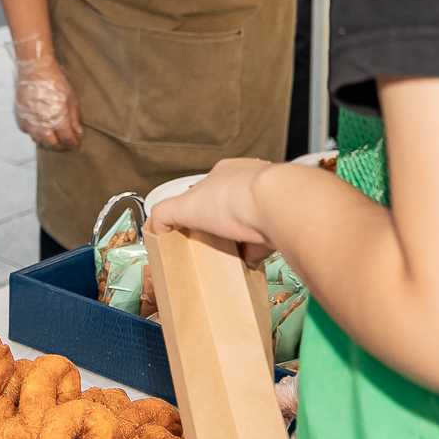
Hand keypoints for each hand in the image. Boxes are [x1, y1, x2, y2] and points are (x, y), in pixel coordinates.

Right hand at [10, 37, 82, 150]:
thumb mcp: (71, 98)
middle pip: (52, 144)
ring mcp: (30, 121)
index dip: (73, 144)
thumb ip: (74, 118)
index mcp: (58, 119)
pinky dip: (33, 132)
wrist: (36, 69)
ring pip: (38, 140)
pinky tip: (38, 128)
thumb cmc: (56, 81)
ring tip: (52, 138)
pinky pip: (26, 131)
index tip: (77, 144)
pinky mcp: (20, 116)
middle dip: (61, 146)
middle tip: (65, 143)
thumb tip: (78, 132)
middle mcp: (42, 124)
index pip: (67, 140)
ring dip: (46, 141)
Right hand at [147, 157, 281, 262]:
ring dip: (238, 242)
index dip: (194, 209)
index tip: (189, 226)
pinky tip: (245, 264)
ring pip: (247, 225)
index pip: (204, 190)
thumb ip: (165, 212)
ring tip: (227, 256)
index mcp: (225, 173)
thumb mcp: (186, 205)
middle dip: (218, 227)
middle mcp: (249, 184)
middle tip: (208, 244)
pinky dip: (253, 255)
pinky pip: (263, 243)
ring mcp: (268, 203)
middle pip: (227, 208)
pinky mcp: (282, 223)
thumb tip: (155, 224)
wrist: (280, 208)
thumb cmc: (238, 197)